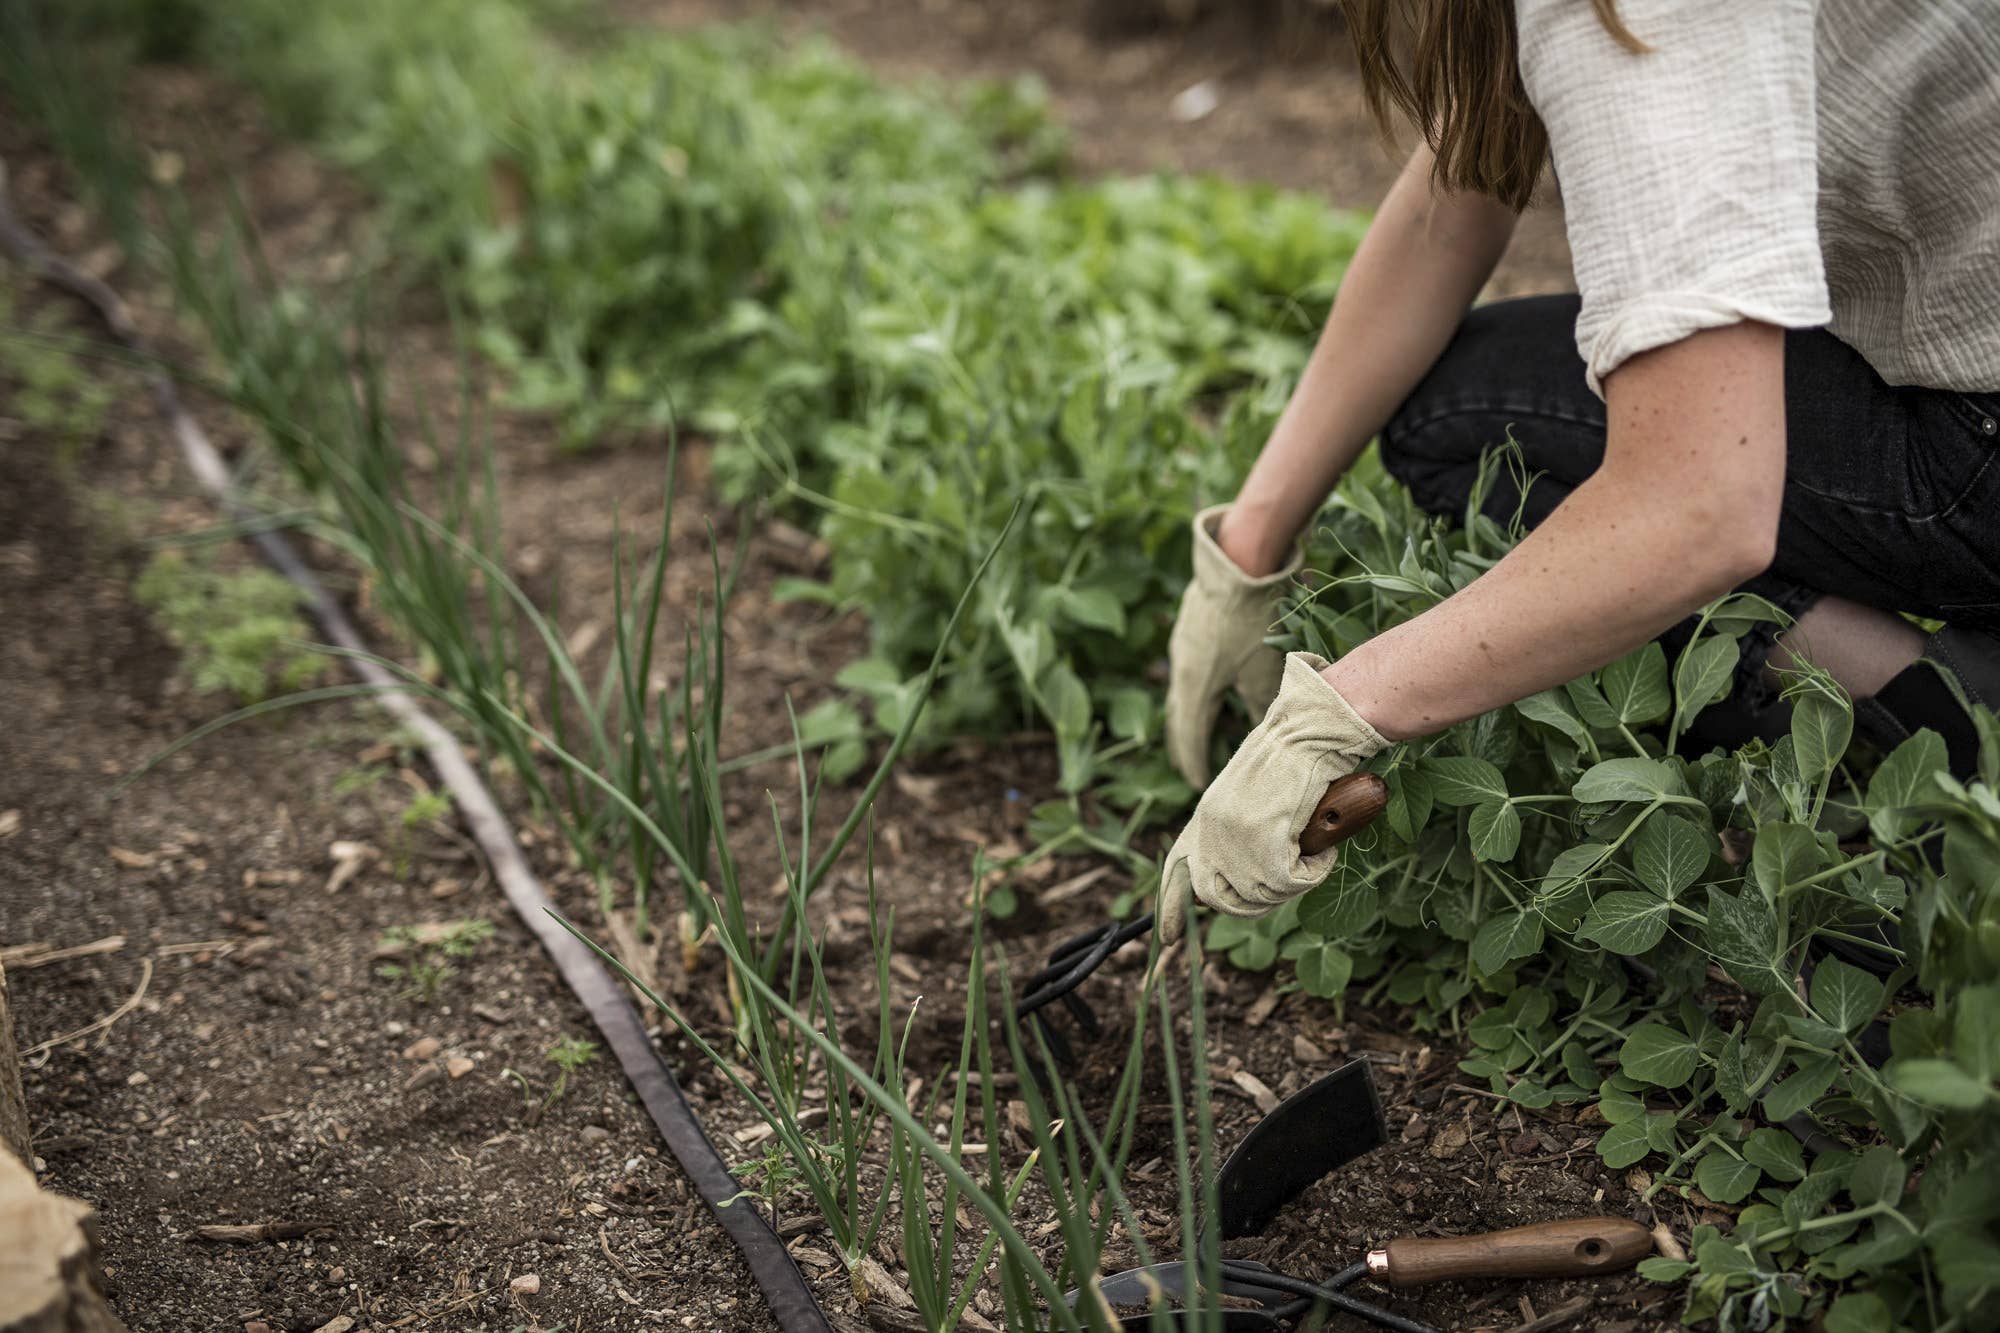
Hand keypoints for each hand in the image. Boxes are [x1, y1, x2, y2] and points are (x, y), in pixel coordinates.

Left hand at [1157, 653, 1386, 943]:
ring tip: (1311, 851)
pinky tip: (1324, 846)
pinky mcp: (1265, 843)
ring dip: (1292, 883)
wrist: (1312, 730)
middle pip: (1219, 899)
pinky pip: (1291, 884)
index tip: (1169, 937)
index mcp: (1204, 817)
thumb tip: (1243, 874)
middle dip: (1252, 902)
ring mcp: (1235, 839)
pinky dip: (1314, 871)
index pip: (1176, 873)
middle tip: (1286, 880)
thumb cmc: (1294, 757)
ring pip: (1261, 896)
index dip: (1171, 908)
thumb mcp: (1250, 796)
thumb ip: (1237, 832)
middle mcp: (1211, 831)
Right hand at [1165, 504, 1301, 788]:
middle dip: (1184, 746)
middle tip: (1189, 769)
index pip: (1190, 738)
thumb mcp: (1265, 672)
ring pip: (1180, 692)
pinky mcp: (1190, 628)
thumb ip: (1261, 707)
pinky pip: (1186, 670)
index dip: (1194, 764)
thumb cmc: (1256, 621)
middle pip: (1177, 718)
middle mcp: (1181, 670)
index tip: (1199, 785)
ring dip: (1187, 717)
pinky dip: (1193, 690)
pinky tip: (1206, 687)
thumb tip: (1263, 735)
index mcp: (1195, 687)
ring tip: (1195, 733)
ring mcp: (1182, 647)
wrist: (1240, 563)